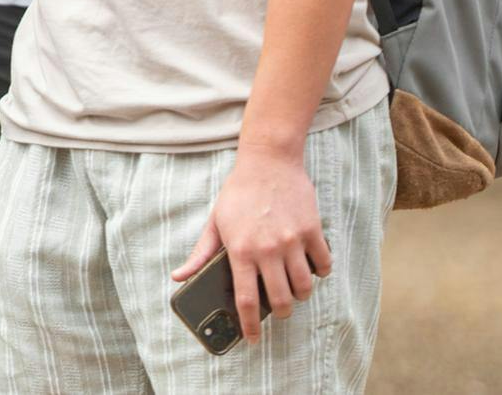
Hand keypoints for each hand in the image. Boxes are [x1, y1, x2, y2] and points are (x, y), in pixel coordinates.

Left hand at [172, 147, 331, 345]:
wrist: (268, 162)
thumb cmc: (238, 194)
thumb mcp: (214, 223)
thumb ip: (200, 254)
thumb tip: (178, 277)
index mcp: (240, 251)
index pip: (244, 300)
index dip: (249, 326)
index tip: (252, 339)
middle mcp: (267, 249)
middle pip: (280, 301)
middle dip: (279, 313)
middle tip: (276, 310)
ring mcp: (292, 241)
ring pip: (304, 288)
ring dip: (299, 296)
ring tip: (293, 290)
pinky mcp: (313, 232)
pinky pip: (323, 265)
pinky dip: (319, 273)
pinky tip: (310, 268)